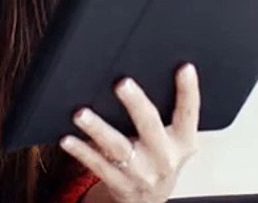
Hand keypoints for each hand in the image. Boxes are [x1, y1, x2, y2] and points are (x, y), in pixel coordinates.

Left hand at [61, 64, 200, 202]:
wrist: (150, 200)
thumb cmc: (160, 160)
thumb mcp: (175, 141)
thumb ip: (169, 114)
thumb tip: (149, 70)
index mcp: (182, 142)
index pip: (189, 113)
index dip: (189, 90)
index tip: (185, 68)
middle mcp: (163, 157)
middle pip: (150, 125)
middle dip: (136, 104)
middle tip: (122, 83)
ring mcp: (140, 172)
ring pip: (118, 147)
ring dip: (98, 129)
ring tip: (82, 114)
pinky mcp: (119, 184)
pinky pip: (97, 165)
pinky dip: (81, 151)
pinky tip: (68, 139)